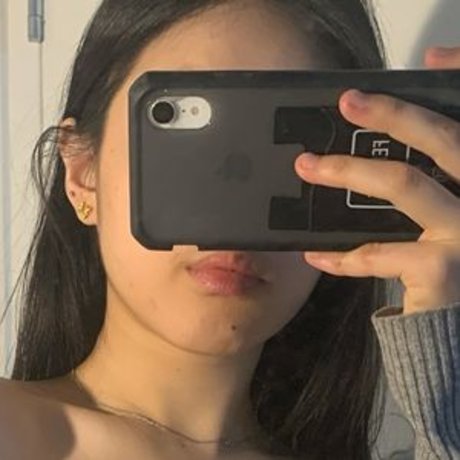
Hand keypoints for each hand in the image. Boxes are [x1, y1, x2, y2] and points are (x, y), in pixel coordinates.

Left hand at [295, 46, 459, 315]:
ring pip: (402, 183)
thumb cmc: (453, 269)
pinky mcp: (442, 268)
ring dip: (348, 170)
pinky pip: (377, 252)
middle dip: (393, 113)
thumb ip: (430, 190)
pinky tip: (315, 254)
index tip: (427, 59)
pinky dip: (342, 255)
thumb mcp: (447, 222)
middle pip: (442, 138)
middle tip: (348, 101)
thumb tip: (378, 161)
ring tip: (307, 166)